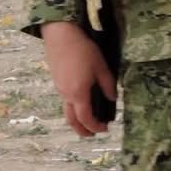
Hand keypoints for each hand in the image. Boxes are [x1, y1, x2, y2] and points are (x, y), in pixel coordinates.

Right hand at [39, 21, 115, 136]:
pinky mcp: (57, 81)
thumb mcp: (101, 67)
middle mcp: (66, 95)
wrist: (61, 36)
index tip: (105, 129)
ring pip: (67, 111)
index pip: (86, 118)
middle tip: (92, 134)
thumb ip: (108, 85)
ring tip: (87, 120)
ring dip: (76, 120)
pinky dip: (73, 108)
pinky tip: (81, 102)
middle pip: (72, 120)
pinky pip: (65, 101)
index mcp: (78, 94)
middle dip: (82, 130)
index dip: (95, 126)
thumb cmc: (83, 51)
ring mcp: (59, 89)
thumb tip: (112, 99)